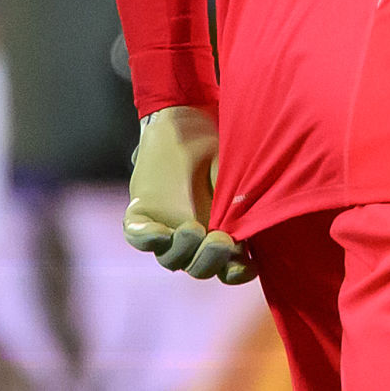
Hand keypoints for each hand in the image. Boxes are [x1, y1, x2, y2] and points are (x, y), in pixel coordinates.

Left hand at [123, 106, 256, 283]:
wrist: (188, 118)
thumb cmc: (220, 144)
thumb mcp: (236, 172)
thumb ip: (241, 200)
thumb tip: (250, 223)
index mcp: (220, 232)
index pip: (228, 267)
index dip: (237, 272)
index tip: (247, 264)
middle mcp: (192, 236)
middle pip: (198, 268)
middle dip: (210, 260)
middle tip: (222, 241)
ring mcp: (165, 228)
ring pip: (170, 259)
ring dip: (183, 250)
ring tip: (193, 229)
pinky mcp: (140, 216)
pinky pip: (139, 237)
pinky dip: (148, 238)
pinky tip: (159, 232)